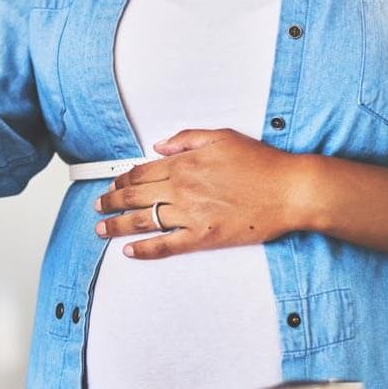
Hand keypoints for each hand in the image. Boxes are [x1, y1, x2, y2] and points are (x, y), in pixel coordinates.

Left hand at [93, 128, 312, 258]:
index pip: (141, 173)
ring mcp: (190, 215)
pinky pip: (165, 246)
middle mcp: (181, 189)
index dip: (121, 180)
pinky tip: (129, 251)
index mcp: (184, 164)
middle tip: (98, 206)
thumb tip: (160, 145)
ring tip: (101, 228)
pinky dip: (144, 249)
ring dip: (117, 225)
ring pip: (142, 221)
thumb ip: (186, 139)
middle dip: (110, 202)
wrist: (289, 190)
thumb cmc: (262, 164)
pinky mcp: (202, 237)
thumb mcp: (222, 137)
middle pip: (134, 196)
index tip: (111, 184)